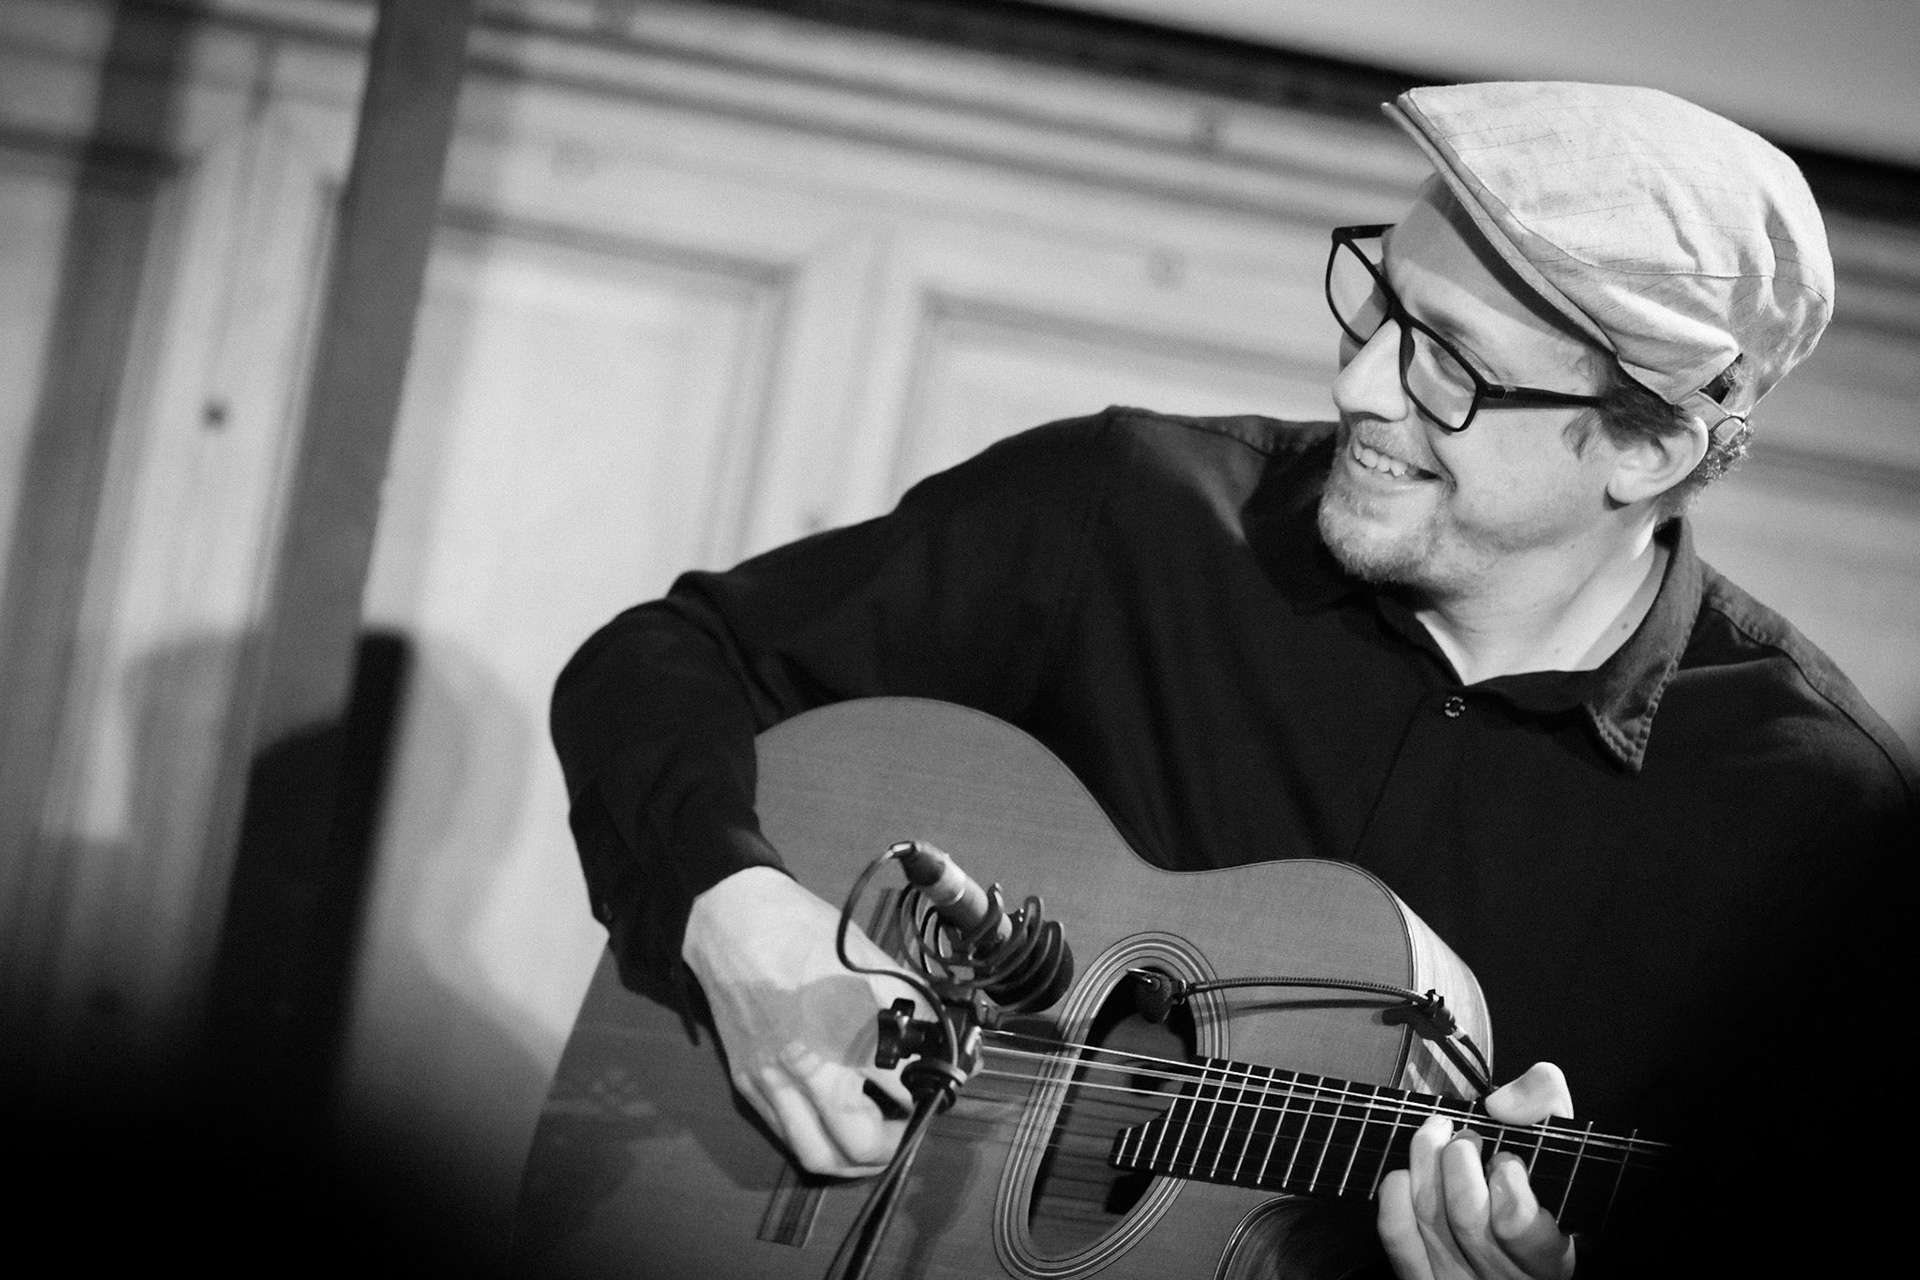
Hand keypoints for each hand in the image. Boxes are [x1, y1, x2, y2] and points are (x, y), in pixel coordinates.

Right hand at [681, 866, 927, 1176]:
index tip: (938, 1091)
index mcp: (843, 1029)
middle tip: (909, 1125)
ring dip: (854, 1160)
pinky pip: (786, 1135)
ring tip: (875, 1138)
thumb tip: (941, 1038)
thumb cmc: (804, 932)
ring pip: (818, 1156)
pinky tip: (834, 1120)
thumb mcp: (870, 960)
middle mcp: (806, 1067)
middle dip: (895, 1146)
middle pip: (859, 1146)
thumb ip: (909, 1004)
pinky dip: (818, 1140)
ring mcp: (771, 1082)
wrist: (731, 921)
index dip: (929, 1097)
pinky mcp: (747, 1085)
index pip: (902, 1091)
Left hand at [1377, 1062, 1577, 1279]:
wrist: (1513, 1255)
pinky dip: (1397, 1191)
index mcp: (1549, 1260)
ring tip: (1439, 1135)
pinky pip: (1397, 1232)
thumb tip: (1500, 1104)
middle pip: (1466, 1214)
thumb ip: (1544, 1106)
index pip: (1517, 1223)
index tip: (1509, 1161)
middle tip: (1468, 1138)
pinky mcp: (1421, 1279)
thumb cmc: (1540, 1195)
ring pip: (1430, 1216)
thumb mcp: (1559, 1152)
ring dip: (1427, 1160)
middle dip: (1460, 1156)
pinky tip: (1410, 1173)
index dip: (1508, 1179)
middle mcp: (1502, 1278)